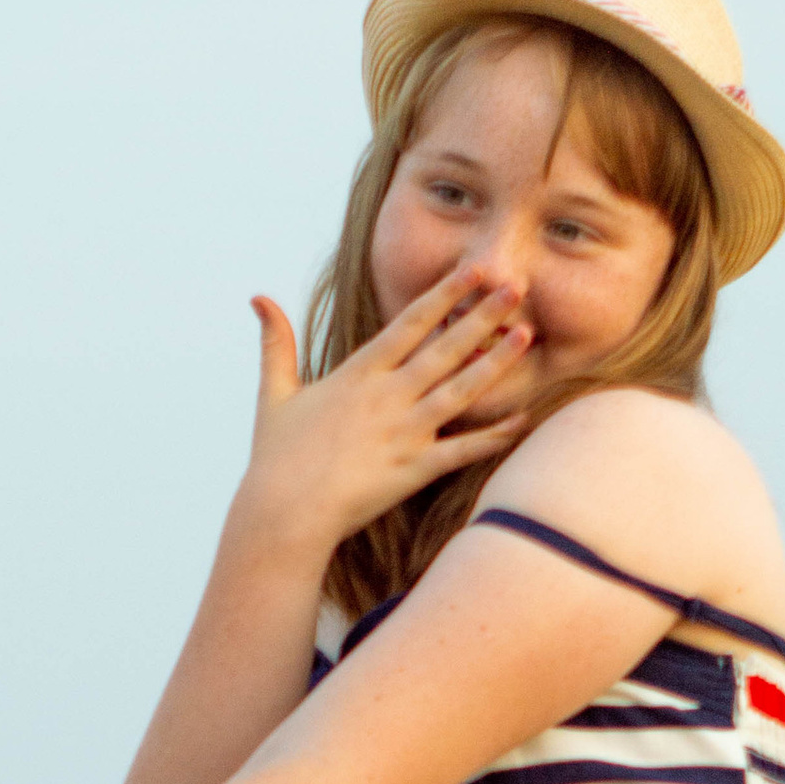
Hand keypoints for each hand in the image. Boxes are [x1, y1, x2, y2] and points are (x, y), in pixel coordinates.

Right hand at [235, 266, 532, 561]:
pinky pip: (462, 449)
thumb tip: (259, 299)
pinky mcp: (414, 470)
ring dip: (496, 362)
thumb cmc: (276, 458)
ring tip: (525, 334)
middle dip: (482, 315)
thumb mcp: (274, 394)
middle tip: (517, 286)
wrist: (283, 513)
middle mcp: (387, 397)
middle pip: (444, 348)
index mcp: (358, 374)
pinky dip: (493, 435)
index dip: (445, 294)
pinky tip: (522, 417)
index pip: (410, 323)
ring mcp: (404, 433)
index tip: (474, 270)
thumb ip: (276, 343)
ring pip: (460, 390)